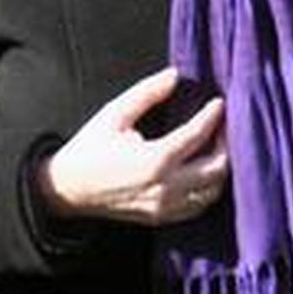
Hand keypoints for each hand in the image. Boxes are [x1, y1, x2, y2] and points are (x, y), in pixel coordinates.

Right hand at [36, 67, 228, 225]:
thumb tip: (174, 75)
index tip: (219, 103)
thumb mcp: (114, 113)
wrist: (67, 189)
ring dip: (220, 169)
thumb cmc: (90, 148)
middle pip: (217, 169)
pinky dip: (208, 188)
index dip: (212, 117)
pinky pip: (198, 206)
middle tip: (222, 127)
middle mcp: (164, 188)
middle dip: (225, 145)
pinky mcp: (161, 218)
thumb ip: (147, 92)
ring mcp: (164, 207)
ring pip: (212, 192)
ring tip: (215, 146)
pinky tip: (203, 169)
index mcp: (153, 160)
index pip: (197, 136)